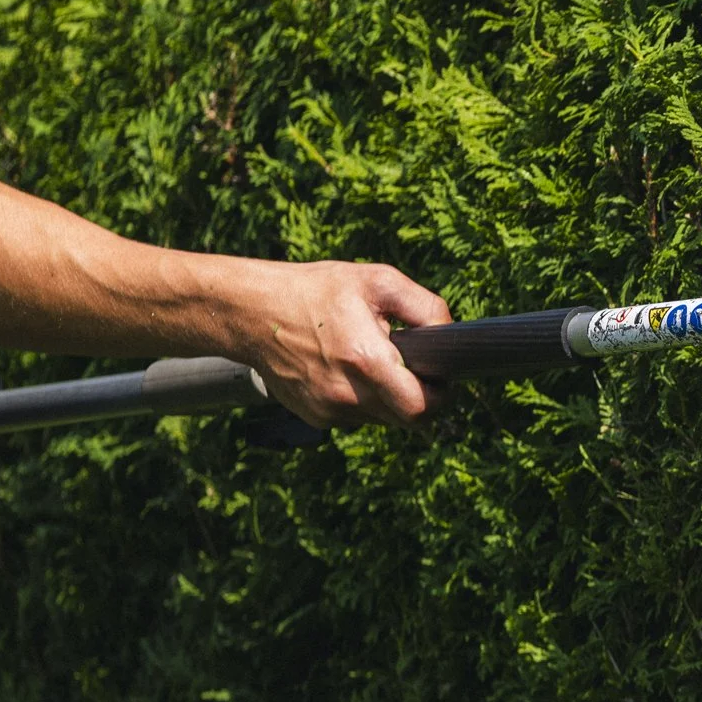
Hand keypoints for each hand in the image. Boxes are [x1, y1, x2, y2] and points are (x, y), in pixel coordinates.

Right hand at [230, 261, 452, 428]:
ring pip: (382, 419)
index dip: (440, 396)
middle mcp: (347, 395)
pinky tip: (347, 370)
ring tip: (371, 360)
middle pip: (407, 420)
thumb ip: (424, 307)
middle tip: (414, 369)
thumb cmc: (316, 291)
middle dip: (419, 398)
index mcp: (366, 360)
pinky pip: (357, 417)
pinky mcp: (315, 417)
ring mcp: (329, 411)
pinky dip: (363, 400)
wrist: (252, 313)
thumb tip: (449, 335)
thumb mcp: (377, 281)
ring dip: (389, 398)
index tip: (439, 376)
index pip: (421, 408)